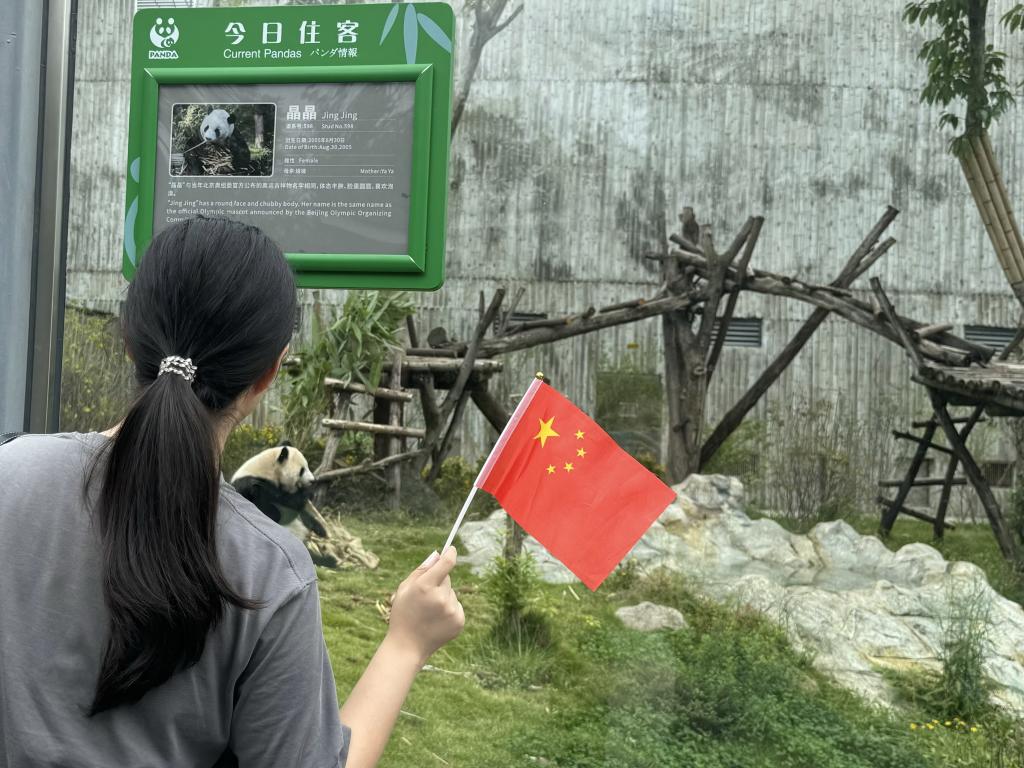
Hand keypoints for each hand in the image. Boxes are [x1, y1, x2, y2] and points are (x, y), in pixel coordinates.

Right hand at [385, 547, 464, 663]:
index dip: (450, 554)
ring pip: (452, 593)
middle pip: (447, 579)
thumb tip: (438, 554)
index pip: (447, 563)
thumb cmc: (403, 614)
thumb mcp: (404, 589)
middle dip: (439, 583)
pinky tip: (437, 620)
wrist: (407, 646)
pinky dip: (449, 610)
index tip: (451, 550)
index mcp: (425, 586)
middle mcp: (441, 597)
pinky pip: (456, 606)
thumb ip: (421, 570)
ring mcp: (452, 610)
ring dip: (444, 597)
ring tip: (429, 613)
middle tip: (425, 597)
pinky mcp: (459, 621)